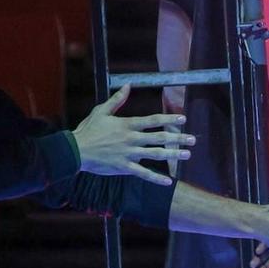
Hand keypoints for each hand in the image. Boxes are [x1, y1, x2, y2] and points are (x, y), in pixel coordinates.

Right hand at [74, 85, 194, 186]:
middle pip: (159, 138)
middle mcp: (131, 139)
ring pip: (155, 154)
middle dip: (178, 138)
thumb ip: (117, 100)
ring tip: (187, 155)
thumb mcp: (101, 111)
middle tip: (193, 140)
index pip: (153, 121)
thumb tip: (128, 86)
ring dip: (173, 155)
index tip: (183, 119)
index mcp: (127, 125)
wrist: (75, 151)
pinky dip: (156, 178)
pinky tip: (168, 182)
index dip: (169, 119)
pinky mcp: (124, 167)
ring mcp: (129, 154)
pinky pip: (143, 174)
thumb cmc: (88, 130)